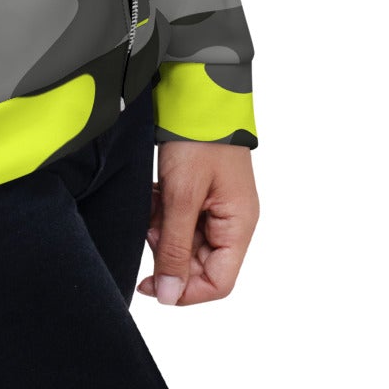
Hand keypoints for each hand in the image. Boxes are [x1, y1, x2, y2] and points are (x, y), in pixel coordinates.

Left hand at [138, 140, 258, 305]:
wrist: (195, 91)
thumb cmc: (197, 140)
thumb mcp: (181, 197)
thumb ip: (174, 248)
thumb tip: (170, 297)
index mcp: (239, 225)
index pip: (218, 282)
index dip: (185, 289)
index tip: (152, 283)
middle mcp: (232, 221)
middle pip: (200, 263)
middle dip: (169, 252)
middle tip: (149, 228)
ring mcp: (216, 206)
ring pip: (185, 241)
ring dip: (162, 230)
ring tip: (152, 203)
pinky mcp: (200, 193)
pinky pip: (180, 219)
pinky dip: (162, 212)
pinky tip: (154, 194)